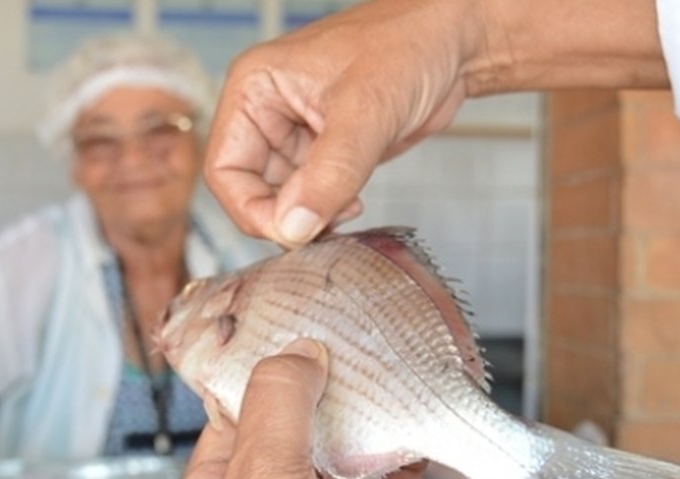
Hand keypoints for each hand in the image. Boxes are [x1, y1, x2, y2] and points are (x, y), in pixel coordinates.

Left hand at [170, 339, 424, 478]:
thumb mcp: (259, 477)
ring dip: (368, 426)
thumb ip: (278, 406)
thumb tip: (298, 352)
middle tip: (353, 345)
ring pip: (346, 463)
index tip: (295, 332)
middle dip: (326, 395)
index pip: (236, 418)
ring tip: (390, 376)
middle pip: (297, 435)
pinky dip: (405, 466)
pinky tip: (418, 429)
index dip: (264, 375)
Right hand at [204, 0, 482, 247]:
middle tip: (326, 226)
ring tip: (348, 207)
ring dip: (308, 217)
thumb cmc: (408, 45)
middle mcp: (267, 113)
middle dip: (285, 215)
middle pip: (249, 189)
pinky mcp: (325, 152)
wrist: (454, 43)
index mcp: (254, 90)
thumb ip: (328, 174)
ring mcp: (296, 134)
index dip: (252, 210)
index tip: (292, 234)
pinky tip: (354, 203)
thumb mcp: (366, 112)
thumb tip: (293, 228)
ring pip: (281, 198)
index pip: (224, 169)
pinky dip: (327, 210)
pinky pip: (310, 196)